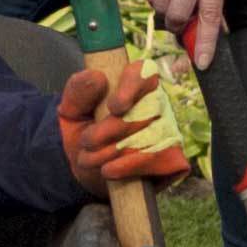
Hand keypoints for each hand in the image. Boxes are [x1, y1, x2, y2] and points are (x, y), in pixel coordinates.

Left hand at [56, 61, 189, 192]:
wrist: (88, 174)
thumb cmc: (84, 134)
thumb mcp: (71, 112)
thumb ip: (78, 91)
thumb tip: (97, 76)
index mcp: (134, 84)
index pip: (144, 72)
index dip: (132, 86)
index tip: (115, 106)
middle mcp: (157, 104)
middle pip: (145, 110)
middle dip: (111, 129)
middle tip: (86, 142)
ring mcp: (169, 131)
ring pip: (150, 136)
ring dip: (114, 151)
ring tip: (89, 159)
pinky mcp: (174, 158)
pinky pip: (160, 158)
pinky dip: (131, 165)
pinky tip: (110, 170)